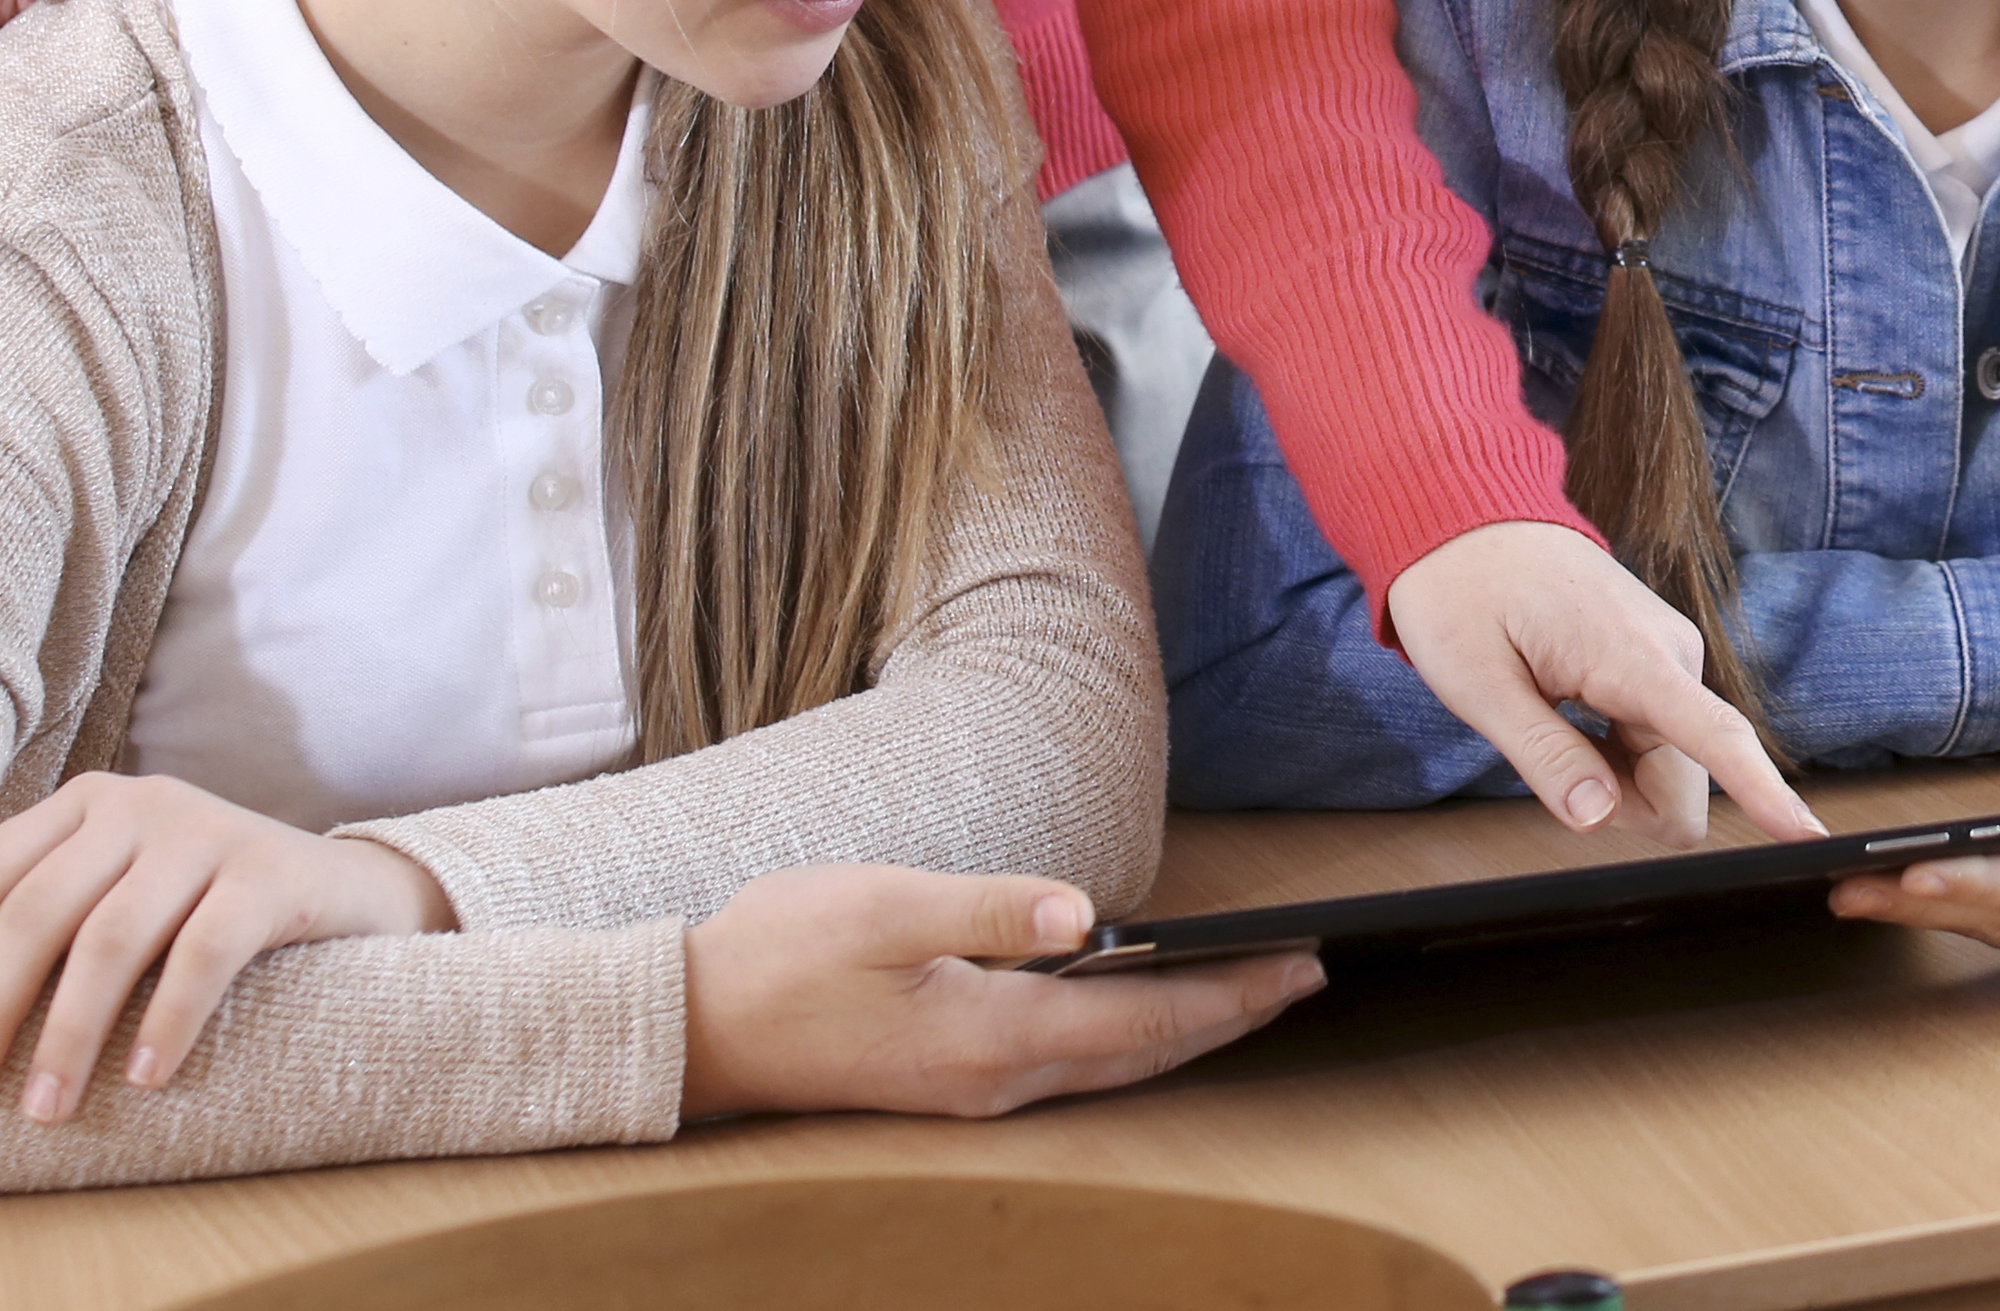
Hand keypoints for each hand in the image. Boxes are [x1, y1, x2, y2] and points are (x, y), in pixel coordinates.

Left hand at [0, 772, 456, 1121]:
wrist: (342, 889)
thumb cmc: (202, 891)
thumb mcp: (106, 867)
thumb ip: (18, 865)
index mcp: (90, 801)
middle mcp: (145, 804)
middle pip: (42, 908)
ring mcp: (212, 833)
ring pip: (115, 937)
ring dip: (71, 1032)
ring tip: (47, 1107)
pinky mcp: (272, 874)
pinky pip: (207, 952)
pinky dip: (169, 1018)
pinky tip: (144, 1076)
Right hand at [679, 865, 1320, 1120]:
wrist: (692, 1027)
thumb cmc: (781, 956)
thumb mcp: (882, 908)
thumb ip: (985, 908)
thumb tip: (1081, 913)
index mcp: (991, 1037)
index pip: (1145, 1019)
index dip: (1231, 994)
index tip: (1303, 965)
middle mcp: (997, 1080)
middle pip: (1145, 1052)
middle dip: (1231, 1015)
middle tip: (1307, 975)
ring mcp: (976, 1091)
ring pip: (1113, 1064)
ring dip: (1187, 1028)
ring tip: (1250, 988)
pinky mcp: (955, 1081)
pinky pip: (1074, 1064)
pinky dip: (1131, 1035)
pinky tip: (1147, 1004)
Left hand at [1386, 520, 1824, 849]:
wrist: (1466, 520)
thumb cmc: (1463, 589)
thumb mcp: (1478, 684)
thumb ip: (1542, 755)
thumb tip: (1596, 818)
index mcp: (1634, 656)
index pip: (1718, 738)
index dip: (1766, 797)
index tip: (1809, 839)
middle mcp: (1673, 655)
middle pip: (1684, 788)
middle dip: (1623, 806)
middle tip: (1549, 762)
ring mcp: (1671, 659)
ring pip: (1671, 772)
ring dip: (1613, 779)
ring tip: (1552, 721)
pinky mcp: (1661, 665)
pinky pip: (1659, 745)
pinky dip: (1615, 756)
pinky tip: (1571, 715)